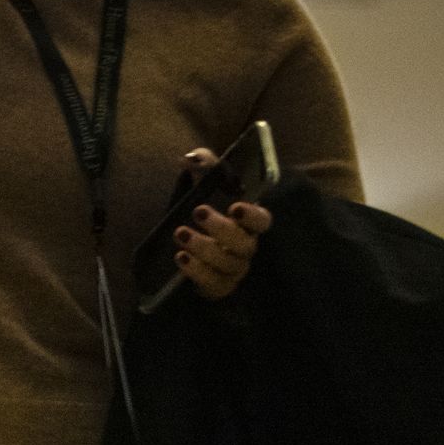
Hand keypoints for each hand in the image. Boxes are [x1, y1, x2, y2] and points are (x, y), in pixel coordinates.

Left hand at [174, 148, 275, 299]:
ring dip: (204, 248)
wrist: (184, 244)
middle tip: (198, 212)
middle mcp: (244, 247)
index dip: (253, 216)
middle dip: (222, 229)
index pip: (263, 221)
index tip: (236, 207)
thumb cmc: (201, 211)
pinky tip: (181, 257)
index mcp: (247, 223)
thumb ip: (202, 166)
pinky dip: (197, 271)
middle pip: (244, 244)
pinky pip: (214, 284)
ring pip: (228, 264)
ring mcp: (233, 269)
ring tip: (180, 233)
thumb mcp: (200, 184)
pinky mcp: (218, 286)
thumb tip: (191, 158)